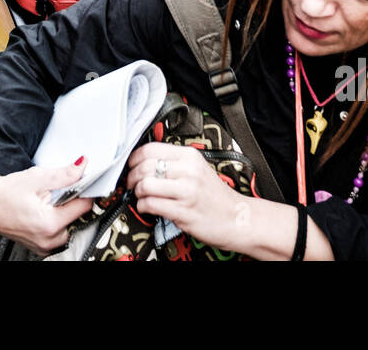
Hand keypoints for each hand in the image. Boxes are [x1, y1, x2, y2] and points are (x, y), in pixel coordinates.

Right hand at [0, 164, 93, 254]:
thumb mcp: (36, 178)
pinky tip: (46, 211)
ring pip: (70, 227)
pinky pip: (59, 234)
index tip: (85, 182)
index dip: (86, 191)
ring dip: (66, 213)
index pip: (84, 207)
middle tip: (60, 191)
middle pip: (78, 219)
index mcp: (50, 224)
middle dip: (74, 203)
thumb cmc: (5, 192)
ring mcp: (44, 246)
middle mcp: (49, 240)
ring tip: (50, 201)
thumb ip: (63, 175)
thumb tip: (82, 167)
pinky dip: (57, 222)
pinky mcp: (40, 247)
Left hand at [126, 142, 249, 252]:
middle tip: (131, 184)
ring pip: (145, 185)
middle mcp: (188, 171)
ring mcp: (186, 191)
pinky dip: (143, 206)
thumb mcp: (197, 169)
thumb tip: (143, 161)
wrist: (236, 218)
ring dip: (137, 192)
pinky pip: (151, 204)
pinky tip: (147, 207)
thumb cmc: (214, 196)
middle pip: (144, 166)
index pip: (150, 149)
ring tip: (141, 196)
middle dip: (131, 177)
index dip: (134, 159)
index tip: (131, 166)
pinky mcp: (183, 211)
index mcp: (190, 156)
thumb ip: (174, 162)